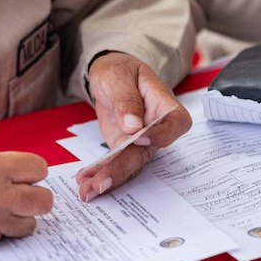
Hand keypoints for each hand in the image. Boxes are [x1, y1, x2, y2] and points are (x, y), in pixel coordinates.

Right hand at [0, 144, 52, 253]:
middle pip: (44, 201)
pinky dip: (0, 227)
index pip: (38, 168)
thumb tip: (15, 164)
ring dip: (19, 214)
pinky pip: (6, 235)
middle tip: (21, 190)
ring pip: (30, 222)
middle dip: (35, 193)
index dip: (32, 169)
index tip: (26, 171)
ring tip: (1, 205)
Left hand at [75, 52, 191, 201]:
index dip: (162, 134)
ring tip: (87, 190)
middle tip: (100, 183)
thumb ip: (127, 98)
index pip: (175, 122)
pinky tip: (85, 183)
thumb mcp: (119, 75)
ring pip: (129, 163)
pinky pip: (115, 163)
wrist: (110, 75)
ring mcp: (140, 140)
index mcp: (163, 103)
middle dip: (123, 169)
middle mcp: (156, 127)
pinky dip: (99, 174)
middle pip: (146, 152)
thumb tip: (133, 126)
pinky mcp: (124, 147)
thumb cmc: (120, 70)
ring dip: (108, 178)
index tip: (140, 139)